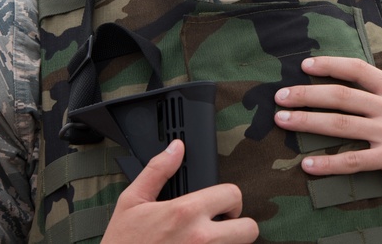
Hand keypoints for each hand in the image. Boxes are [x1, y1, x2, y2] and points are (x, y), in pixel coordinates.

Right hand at [102, 139, 258, 243]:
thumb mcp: (132, 202)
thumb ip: (157, 171)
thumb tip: (176, 147)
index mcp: (185, 212)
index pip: (233, 194)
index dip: (228, 198)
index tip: (219, 205)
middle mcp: (201, 238)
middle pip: (249, 228)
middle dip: (239, 225)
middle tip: (223, 226)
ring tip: (209, 241)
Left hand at [273, 56, 381, 243]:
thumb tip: (375, 86)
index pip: (359, 69)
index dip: (330, 65)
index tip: (304, 65)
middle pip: (342, 95)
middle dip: (306, 94)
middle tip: (279, 97)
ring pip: (341, 124)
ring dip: (306, 122)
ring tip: (282, 122)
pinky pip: (352, 160)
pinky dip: (327, 163)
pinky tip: (307, 166)